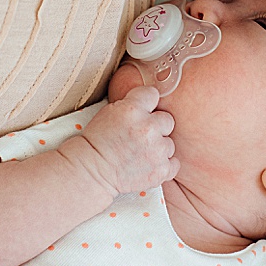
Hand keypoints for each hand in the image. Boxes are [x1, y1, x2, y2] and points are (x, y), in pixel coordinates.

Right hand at [63, 86, 177, 194]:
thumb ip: (132, 105)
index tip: (142, 111)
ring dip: (158, 148)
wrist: (92, 171)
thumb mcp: (109, 112)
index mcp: (133, 109)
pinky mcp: (161, 170)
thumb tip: (149, 101)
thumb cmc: (97, 143)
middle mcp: (148, 127)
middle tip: (141, 137)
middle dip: (156, 127)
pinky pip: (174, 163)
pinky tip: (149, 165)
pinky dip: (163, 166)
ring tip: (141, 154)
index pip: (153, 94)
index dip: (147, 103)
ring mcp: (157, 150)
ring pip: (169, 144)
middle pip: (167, 120)